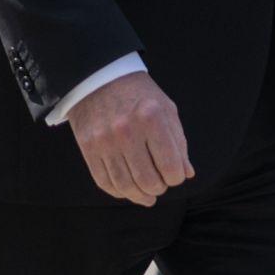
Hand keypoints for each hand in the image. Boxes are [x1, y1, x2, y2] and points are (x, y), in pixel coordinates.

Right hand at [70, 70, 193, 205]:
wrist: (99, 79)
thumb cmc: (140, 95)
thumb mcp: (167, 110)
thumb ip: (178, 142)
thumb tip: (187, 173)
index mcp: (152, 119)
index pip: (170, 166)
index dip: (177, 178)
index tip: (176, 176)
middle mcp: (126, 131)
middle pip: (147, 180)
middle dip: (159, 188)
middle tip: (161, 186)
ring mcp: (104, 141)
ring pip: (125, 185)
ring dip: (140, 195)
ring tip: (148, 195)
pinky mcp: (87, 147)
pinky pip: (104, 181)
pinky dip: (119, 192)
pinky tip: (129, 191)